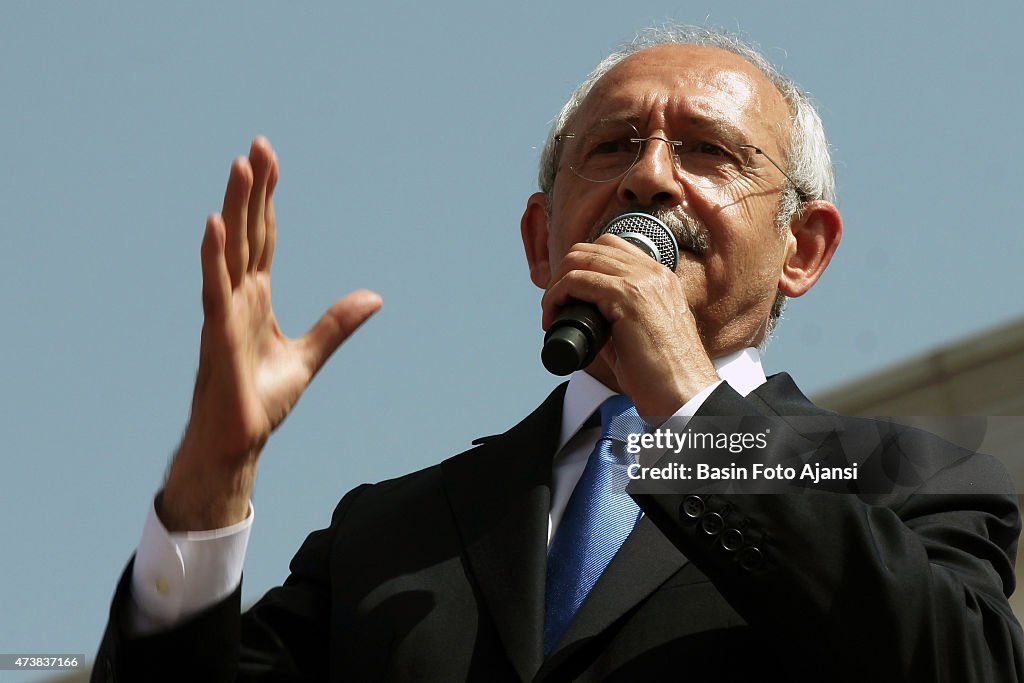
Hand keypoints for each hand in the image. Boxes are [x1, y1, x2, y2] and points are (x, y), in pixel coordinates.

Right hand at [160, 138, 381, 529]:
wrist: (238, 442)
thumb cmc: (259, 400)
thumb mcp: (309, 356)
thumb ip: (337, 324)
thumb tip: (375, 297)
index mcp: (257, 299)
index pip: (264, 239)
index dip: (267, 201)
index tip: (269, 161)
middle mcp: (238, 298)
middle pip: (247, 233)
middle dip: (252, 190)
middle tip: (257, 146)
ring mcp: (224, 313)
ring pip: (230, 250)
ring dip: (234, 208)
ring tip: (239, 166)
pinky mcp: (218, 335)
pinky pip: (215, 289)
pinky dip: (213, 257)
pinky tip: (214, 224)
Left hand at [541, 234, 717, 418]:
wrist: (684, 394)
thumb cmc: (664, 375)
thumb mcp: (641, 334)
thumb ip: (616, 316)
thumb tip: (584, 315)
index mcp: (660, 278)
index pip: (611, 248)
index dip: (582, 266)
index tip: (568, 296)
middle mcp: (653, 272)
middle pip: (592, 247)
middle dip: (565, 272)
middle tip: (555, 304)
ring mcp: (642, 281)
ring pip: (580, 259)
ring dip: (557, 284)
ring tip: (551, 312)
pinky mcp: (628, 297)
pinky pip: (577, 280)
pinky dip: (556, 296)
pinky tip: (553, 317)